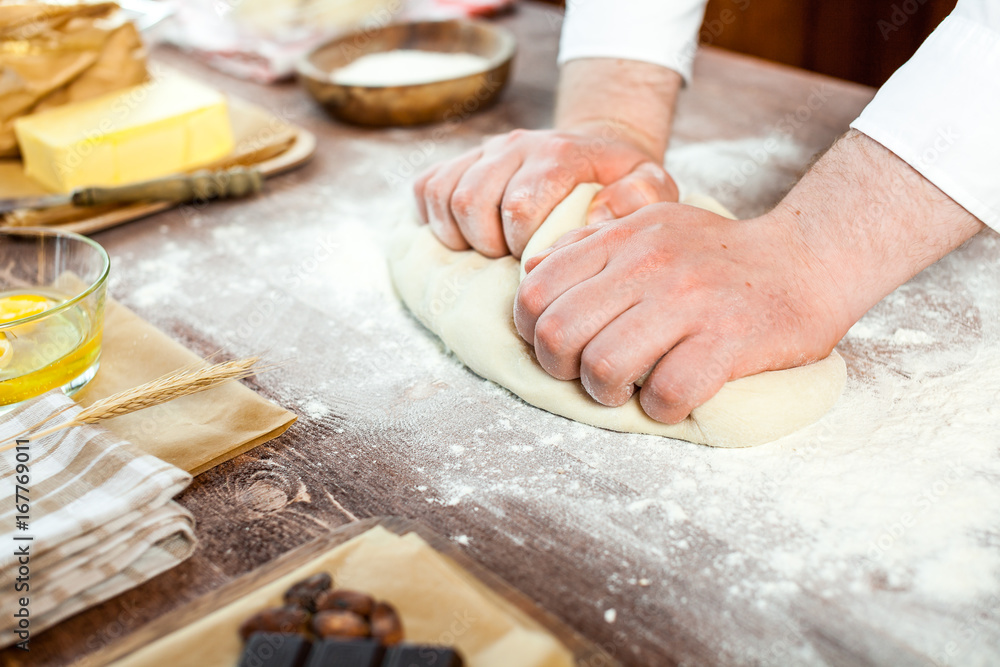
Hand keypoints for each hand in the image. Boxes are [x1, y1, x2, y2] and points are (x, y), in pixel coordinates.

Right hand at [413, 127, 678, 257]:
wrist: (600, 148)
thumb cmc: (623, 181)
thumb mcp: (653, 186)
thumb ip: (642, 196)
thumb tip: (597, 218)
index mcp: (560, 154)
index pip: (519, 204)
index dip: (520, 244)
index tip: (540, 258)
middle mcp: (518, 145)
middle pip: (472, 200)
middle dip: (487, 243)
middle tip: (511, 258)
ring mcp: (486, 150)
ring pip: (444, 194)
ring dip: (460, 234)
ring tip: (489, 249)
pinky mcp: (464, 159)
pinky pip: (426, 187)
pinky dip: (434, 217)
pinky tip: (464, 235)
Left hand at [515, 204, 847, 423]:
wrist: (807, 261)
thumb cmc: (718, 255)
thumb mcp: (650, 226)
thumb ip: (592, 245)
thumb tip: (533, 273)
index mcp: (622, 238)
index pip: (535, 290)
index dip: (530, 330)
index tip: (559, 346)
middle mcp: (649, 265)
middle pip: (557, 335)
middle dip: (561, 370)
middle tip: (589, 375)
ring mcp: (689, 302)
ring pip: (603, 368)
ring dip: (607, 395)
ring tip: (629, 389)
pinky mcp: (727, 340)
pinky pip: (665, 394)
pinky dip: (660, 409)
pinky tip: (671, 399)